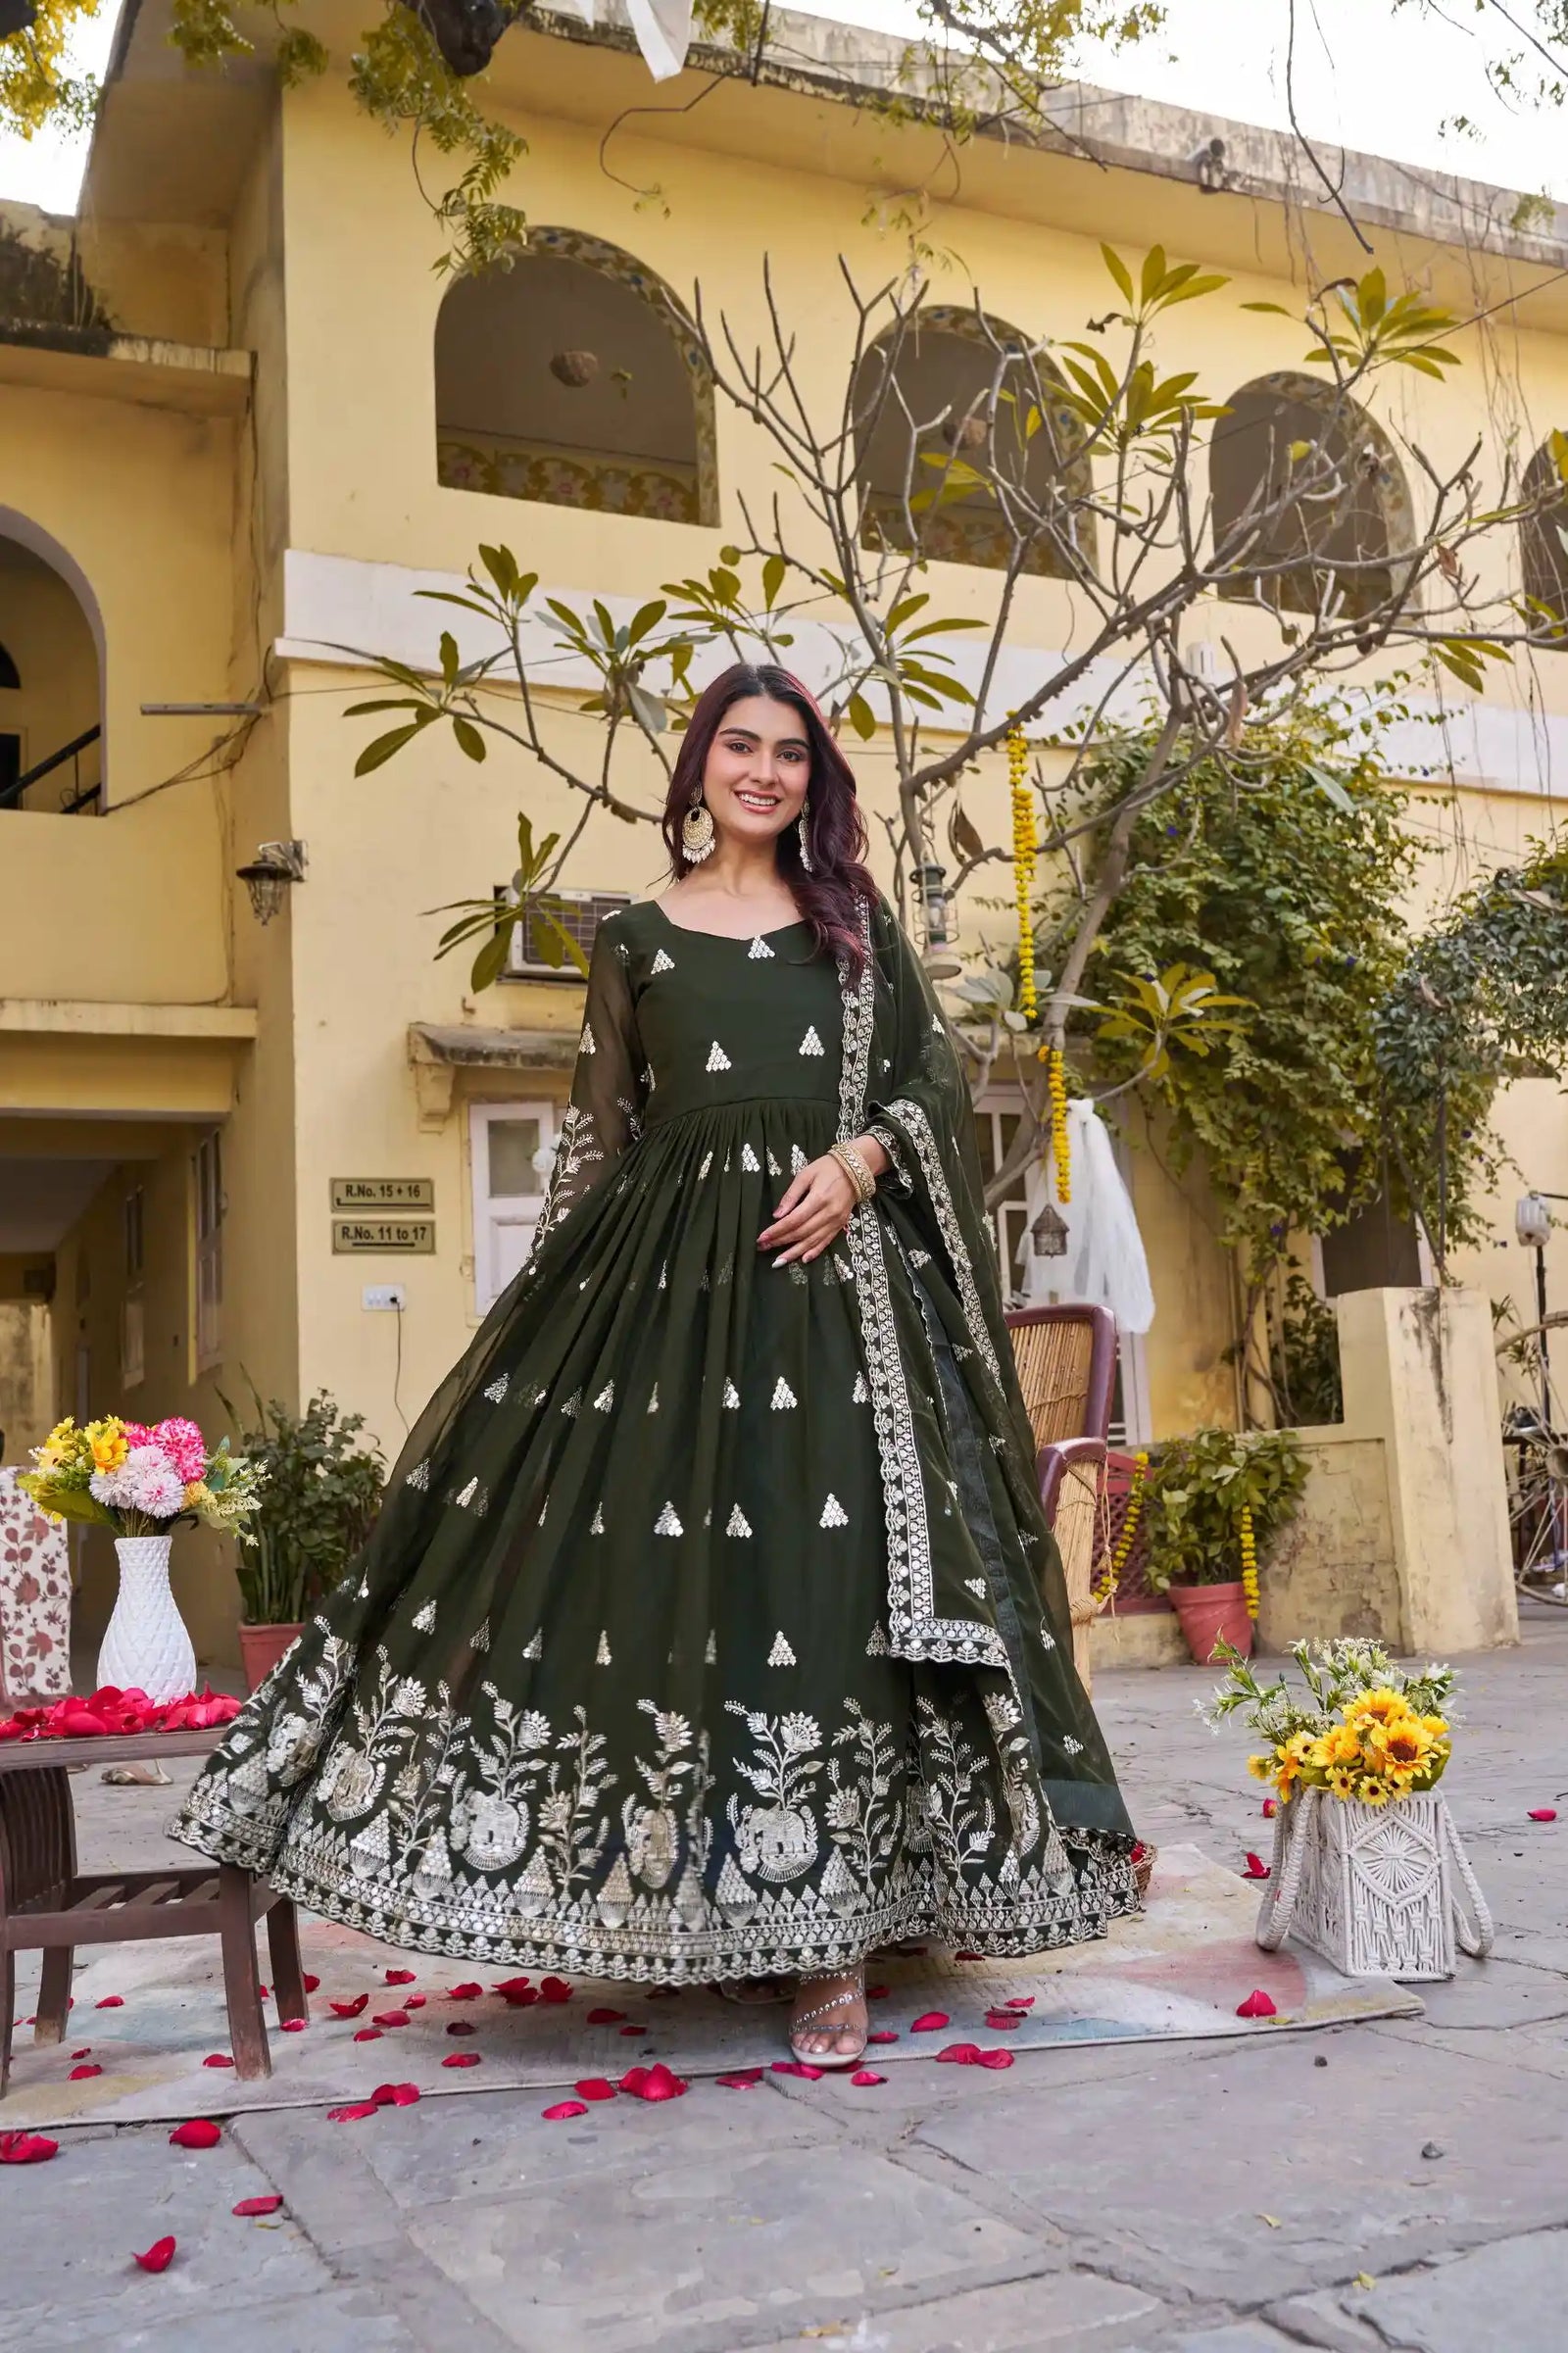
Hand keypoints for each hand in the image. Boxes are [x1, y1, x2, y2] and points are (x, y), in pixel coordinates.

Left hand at [757, 1135, 888, 1266]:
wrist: (855, 1169)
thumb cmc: (827, 1168)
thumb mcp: (805, 1175)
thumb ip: (791, 1195)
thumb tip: (777, 1215)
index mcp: (818, 1199)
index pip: (793, 1220)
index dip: (777, 1231)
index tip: (762, 1237)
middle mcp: (828, 1213)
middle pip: (801, 1232)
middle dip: (781, 1241)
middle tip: (763, 1247)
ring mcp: (836, 1221)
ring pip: (812, 1241)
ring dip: (794, 1252)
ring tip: (778, 1262)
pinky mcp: (841, 1225)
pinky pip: (826, 1242)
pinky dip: (814, 1252)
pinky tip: (803, 1259)